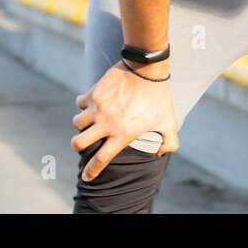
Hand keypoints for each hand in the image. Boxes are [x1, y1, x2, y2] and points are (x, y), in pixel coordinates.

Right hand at [72, 59, 179, 181]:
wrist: (146, 69)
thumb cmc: (159, 96)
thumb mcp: (168, 121)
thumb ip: (170, 141)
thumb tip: (162, 153)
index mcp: (122, 135)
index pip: (101, 159)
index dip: (92, 171)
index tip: (86, 178)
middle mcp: (106, 124)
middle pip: (79, 143)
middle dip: (77, 145)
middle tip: (81, 142)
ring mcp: (98, 108)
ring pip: (77, 123)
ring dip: (81, 124)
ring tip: (87, 121)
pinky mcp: (94, 93)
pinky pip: (80, 102)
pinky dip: (83, 103)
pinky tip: (90, 102)